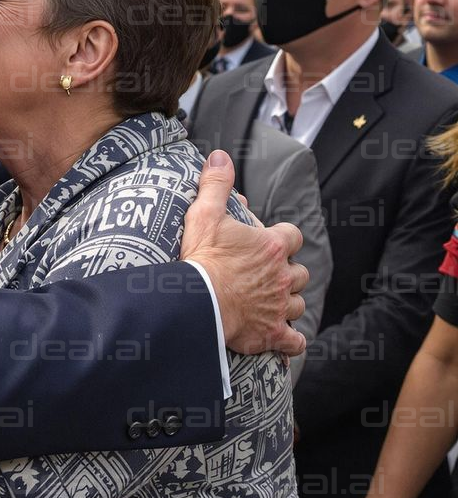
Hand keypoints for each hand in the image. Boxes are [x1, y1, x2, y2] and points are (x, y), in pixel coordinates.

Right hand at [183, 149, 307, 355]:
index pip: (293, 236)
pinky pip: (294, 341)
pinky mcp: (272, 333)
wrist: (197, 301)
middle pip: (301, 273)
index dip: (285, 238)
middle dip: (289, 273)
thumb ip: (216, 184)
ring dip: (290, 303)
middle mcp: (283, 277)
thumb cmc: (203, 259)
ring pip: (299, 304)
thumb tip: (219, 156)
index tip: (271, 241)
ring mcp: (280, 307)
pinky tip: (286, 341)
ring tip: (273, 303)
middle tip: (268, 274)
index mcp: (272, 246)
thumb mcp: (205, 214)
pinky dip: (292, 341)